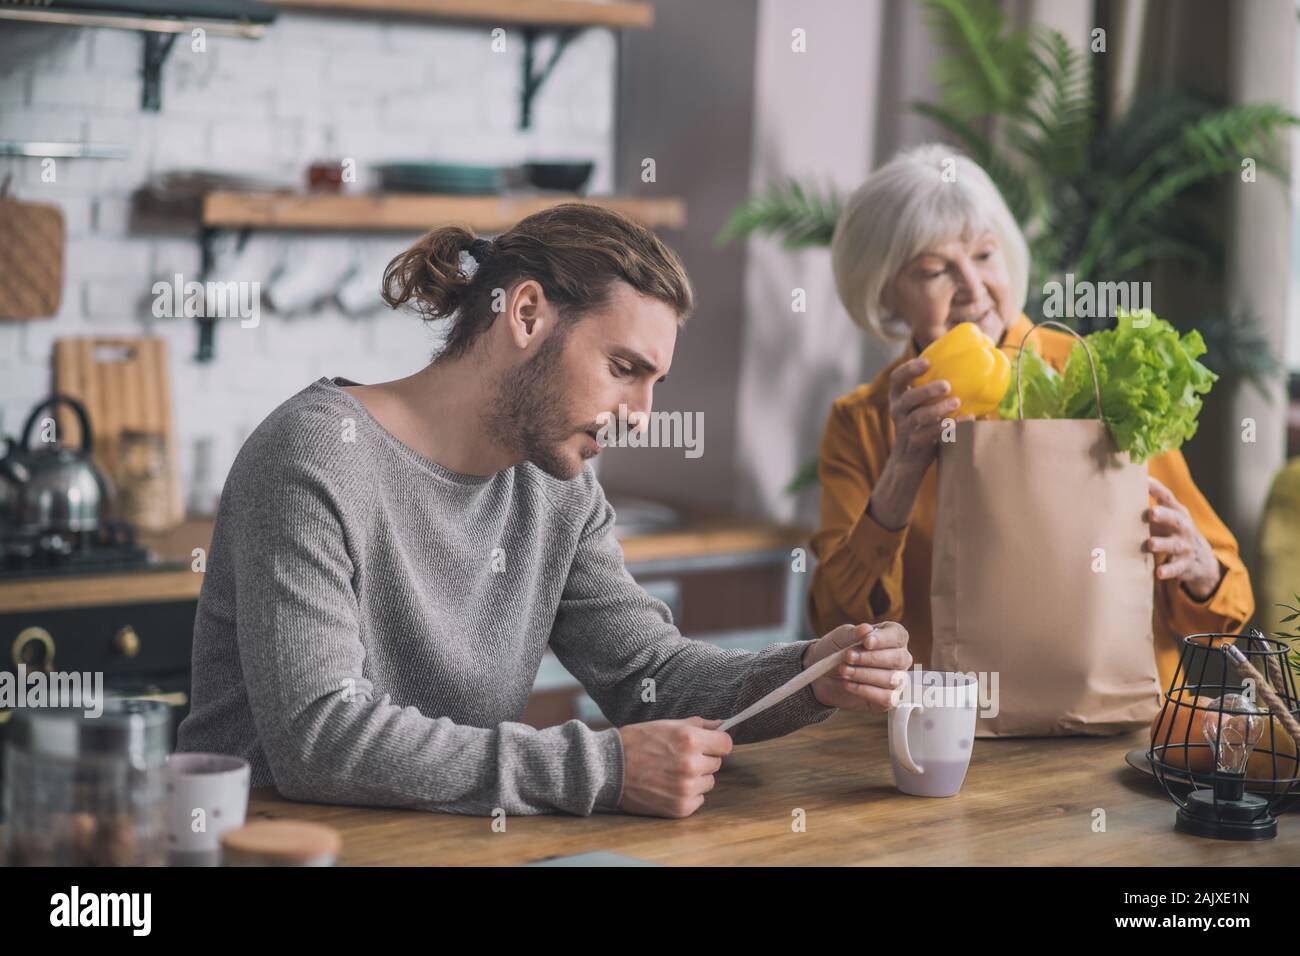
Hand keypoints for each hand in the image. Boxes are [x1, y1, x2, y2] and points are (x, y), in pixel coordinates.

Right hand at [615, 717, 731, 817]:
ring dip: (696, 778)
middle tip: (679, 757)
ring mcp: (686, 788)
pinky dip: (687, 794)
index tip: (707, 744)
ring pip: (708, 782)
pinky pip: (698, 799)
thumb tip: (721, 724)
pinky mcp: (680, 807)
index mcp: (690, 740)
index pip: (726, 744)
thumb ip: (697, 725)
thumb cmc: (636, 742)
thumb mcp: (666, 724)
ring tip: (671, 772)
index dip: (716, 742)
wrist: (608, 768)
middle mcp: (691, 765)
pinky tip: (668, 786)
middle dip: (702, 759)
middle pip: (716, 763)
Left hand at [801, 622, 911, 711]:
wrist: (822, 675)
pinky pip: (886, 698)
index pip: (898, 636)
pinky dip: (865, 691)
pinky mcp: (888, 699)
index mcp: (892, 637)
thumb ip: (854, 633)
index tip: (866, 642)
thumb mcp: (840, 637)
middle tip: (848, 657)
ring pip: (891, 679)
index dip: (884, 639)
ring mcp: (896, 680)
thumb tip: (866, 628)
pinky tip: (849, 684)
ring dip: (864, 675)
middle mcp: (899, 658)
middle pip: (898, 659)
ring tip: (843, 670)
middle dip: (871, 658)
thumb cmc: (836, 651)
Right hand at [885, 358, 971, 473]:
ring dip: (938, 409)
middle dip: (927, 390)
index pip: (896, 378)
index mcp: (898, 397)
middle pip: (908, 397)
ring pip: (919, 417)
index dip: (909, 369)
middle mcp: (898, 411)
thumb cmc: (921, 425)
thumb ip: (932, 391)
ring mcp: (905, 428)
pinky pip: (931, 433)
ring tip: (956, 402)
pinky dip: (949, 425)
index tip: (927, 362)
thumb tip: (968, 366)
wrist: (909, 460)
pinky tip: (967, 418)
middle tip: (946, 385)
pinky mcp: (916, 443)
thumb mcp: (920, 406)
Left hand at [1143, 475, 1221, 599]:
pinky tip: (1159, 573)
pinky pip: (1176, 568)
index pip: (1167, 497)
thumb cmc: (1173, 533)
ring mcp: (1185, 546)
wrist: (1202, 561)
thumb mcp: (1166, 519)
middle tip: (1151, 513)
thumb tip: (1118, 490)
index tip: (1142, 479)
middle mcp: (1183, 528)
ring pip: (1174, 544)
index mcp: (1177, 513)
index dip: (1155, 488)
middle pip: (1175, 519)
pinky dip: (1168, 570)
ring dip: (1162, 544)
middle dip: (1164, 515)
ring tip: (1151, 544)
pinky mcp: (1185, 565)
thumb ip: (1147, 508)